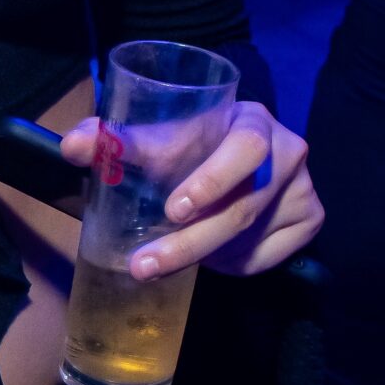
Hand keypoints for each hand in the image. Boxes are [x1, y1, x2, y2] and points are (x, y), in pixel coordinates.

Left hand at [57, 101, 322, 279]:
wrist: (239, 159)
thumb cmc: (192, 144)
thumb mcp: (159, 138)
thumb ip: (113, 138)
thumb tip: (74, 145)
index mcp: (251, 120)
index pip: (244, 147)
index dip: (212, 180)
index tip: (173, 209)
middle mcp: (287, 151)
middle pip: (243, 207)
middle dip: (190, 242)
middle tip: (145, 264)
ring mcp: (304, 188)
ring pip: (248, 237)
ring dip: (201, 256)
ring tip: (158, 263)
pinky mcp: (310, 220)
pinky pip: (264, 256)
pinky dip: (232, 262)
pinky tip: (210, 254)